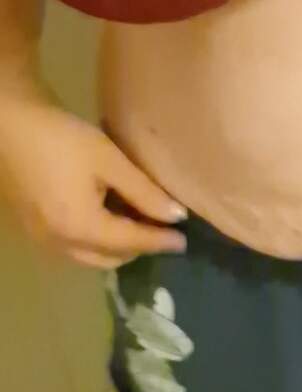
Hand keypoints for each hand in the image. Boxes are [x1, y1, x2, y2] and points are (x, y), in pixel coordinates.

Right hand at [0, 100, 186, 268]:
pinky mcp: (33, 229)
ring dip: (116, 249)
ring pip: (90, 258)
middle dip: (138, 249)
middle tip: (160, 231)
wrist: (5, 122)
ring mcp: (42, 239)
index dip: (160, 241)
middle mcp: (60, 243)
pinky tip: (106, 221)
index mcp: (81, 227)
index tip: (183, 242)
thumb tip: (176, 216)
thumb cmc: (60, 138)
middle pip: (111, 258)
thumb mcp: (109, 161)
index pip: (132, 242)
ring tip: (137, 227)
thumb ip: (145, 193)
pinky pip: (72, 249)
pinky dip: (95, 243)